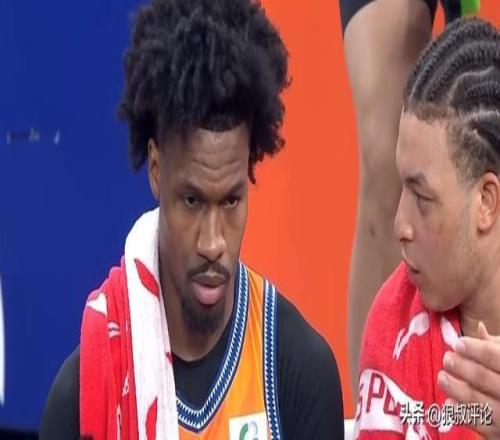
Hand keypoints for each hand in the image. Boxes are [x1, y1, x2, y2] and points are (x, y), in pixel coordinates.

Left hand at [438, 322, 499, 438]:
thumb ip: (495, 345)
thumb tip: (478, 327)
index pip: (497, 357)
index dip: (477, 350)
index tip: (458, 344)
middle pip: (486, 379)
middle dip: (463, 368)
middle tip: (446, 359)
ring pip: (481, 403)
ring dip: (457, 390)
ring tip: (442, 377)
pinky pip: (480, 425)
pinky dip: (462, 414)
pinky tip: (449, 402)